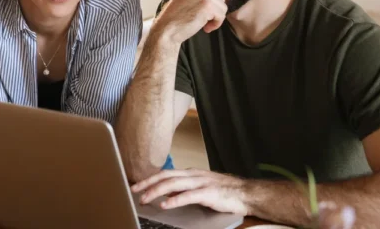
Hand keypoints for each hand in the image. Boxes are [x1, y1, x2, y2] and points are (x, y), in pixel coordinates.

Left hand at [131, 169, 248, 215]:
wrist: (246, 193)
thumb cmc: (224, 191)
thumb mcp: (201, 187)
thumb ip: (184, 189)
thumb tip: (168, 194)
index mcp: (191, 173)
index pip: (166, 174)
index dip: (150, 179)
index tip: (137, 185)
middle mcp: (193, 175)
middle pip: (165, 177)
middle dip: (148, 183)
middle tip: (134, 190)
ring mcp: (200, 183)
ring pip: (173, 184)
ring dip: (157, 192)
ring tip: (145, 199)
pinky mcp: (208, 193)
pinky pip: (188, 196)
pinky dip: (175, 200)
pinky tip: (165, 205)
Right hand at [153, 0, 227, 44]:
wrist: (167, 29)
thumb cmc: (178, 15)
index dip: (208, 5)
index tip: (196, 11)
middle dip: (212, 12)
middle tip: (198, 18)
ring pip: (223, 7)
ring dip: (214, 19)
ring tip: (201, 22)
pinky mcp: (208, 4)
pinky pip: (222, 15)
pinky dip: (215, 24)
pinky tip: (204, 27)